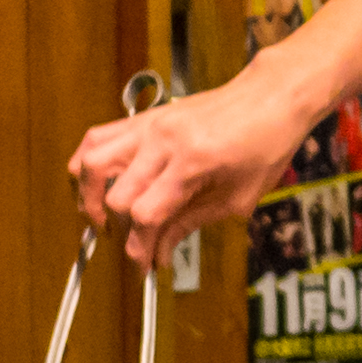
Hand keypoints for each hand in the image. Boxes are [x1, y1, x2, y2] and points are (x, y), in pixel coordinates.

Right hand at [70, 82, 305, 268]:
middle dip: (120, 230)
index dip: (140, 249)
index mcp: (193, 163)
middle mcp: (164, 141)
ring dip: (88, 196)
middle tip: (136, 242)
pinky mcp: (146, 117)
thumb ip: (192, 224)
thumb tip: (160, 254)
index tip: (146, 266)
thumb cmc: (267, 143)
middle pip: (116, 196)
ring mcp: (151, 125)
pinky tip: (100, 184)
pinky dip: (87, 164)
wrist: (273, 95)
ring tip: (104, 216)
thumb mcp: (238, 196)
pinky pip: (98, 137)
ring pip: (91, 162)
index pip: (144, 215)